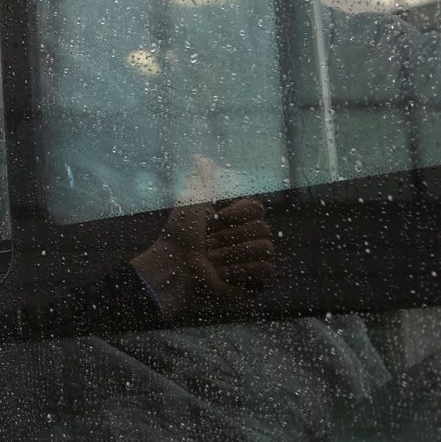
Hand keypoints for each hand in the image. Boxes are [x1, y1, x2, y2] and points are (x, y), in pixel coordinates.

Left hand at [132, 157, 275, 319]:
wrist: (173, 269)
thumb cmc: (178, 238)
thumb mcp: (190, 204)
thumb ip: (200, 180)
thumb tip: (201, 156)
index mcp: (234, 222)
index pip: (257, 208)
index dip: (237, 214)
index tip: (216, 219)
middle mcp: (245, 240)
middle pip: (264, 229)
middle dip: (230, 238)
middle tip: (209, 247)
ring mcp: (251, 262)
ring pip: (266, 248)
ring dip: (233, 255)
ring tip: (213, 263)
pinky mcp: (253, 285)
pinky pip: (267, 270)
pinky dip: (242, 272)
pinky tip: (223, 276)